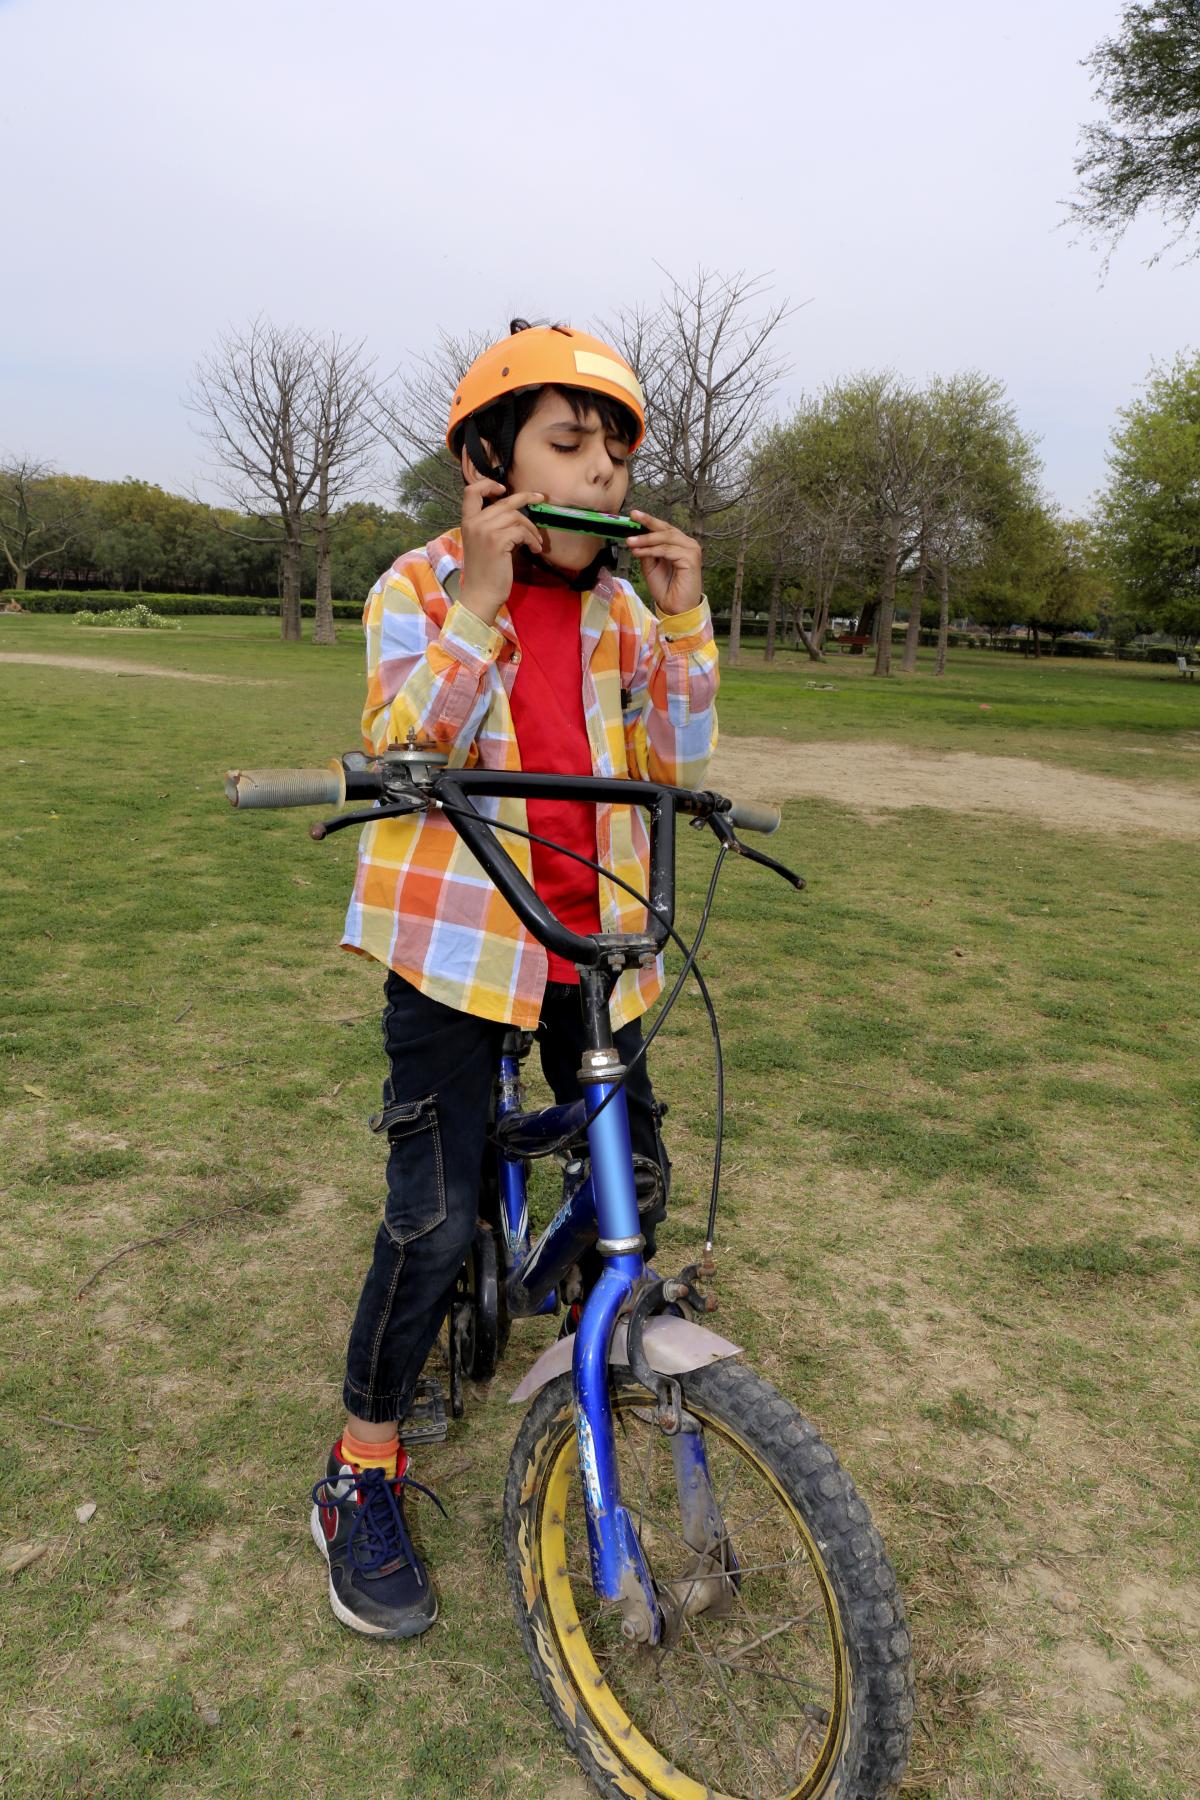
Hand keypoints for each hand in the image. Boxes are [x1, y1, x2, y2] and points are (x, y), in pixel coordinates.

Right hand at [459, 478, 547, 623]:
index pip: (471, 492)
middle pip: (504, 503)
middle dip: (526, 498)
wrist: (480, 595)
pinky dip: (532, 539)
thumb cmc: (485, 573)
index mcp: (467, 522)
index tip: (503, 489)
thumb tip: (516, 515)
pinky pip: (522, 531)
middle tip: (541, 498)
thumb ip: (492, 527)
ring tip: (537, 542)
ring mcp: (485, 531)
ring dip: (531, 529)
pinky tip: (535, 550)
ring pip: (516, 517)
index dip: (488, 485)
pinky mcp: (498, 541)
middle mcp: (474, 523)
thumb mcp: (482, 544)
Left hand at [626, 511, 702, 614]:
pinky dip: (651, 550)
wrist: (675, 608)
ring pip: (666, 538)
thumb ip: (646, 551)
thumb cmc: (665, 588)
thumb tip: (636, 537)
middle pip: (666, 529)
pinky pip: (667, 550)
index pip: (664, 528)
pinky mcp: (691, 559)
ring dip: (646, 539)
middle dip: (647, 524)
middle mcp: (688, 544)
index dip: (649, 521)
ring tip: (630, 542)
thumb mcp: (650, 566)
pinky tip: (639, 552)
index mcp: (680, 544)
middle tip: (632, 519)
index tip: (634, 514)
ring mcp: (692, 551)